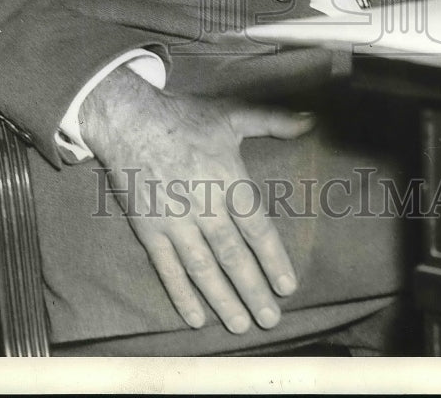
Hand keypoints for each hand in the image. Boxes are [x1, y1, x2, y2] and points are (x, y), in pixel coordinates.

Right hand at [82, 66, 315, 333]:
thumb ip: (273, 122)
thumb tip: (312, 120)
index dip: (273, 259)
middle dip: (253, 290)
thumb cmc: (185, 118)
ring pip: (202, 268)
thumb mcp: (232, 113)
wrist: (129, 120)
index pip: (256, 227)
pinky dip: (180, 295)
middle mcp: (203, 204)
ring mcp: (174, 220)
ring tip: (242, 326)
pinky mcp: (149, 229)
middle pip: (233, 255)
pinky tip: (195, 319)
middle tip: (272, 319)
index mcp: (227, 178)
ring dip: (222, 300)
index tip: (288, 287)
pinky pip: (167, 268)